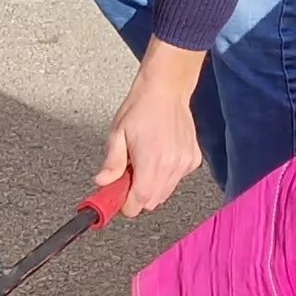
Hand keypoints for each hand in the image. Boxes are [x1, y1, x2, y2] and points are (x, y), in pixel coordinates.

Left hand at [97, 43, 206, 217]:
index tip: (118, 198)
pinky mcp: (193, 160)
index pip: (139, 202)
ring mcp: (184, 163)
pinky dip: (166, 176)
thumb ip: (111, 163)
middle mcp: (171, 165)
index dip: (125, 205)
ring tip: (144, 164)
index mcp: (151, 161)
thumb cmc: (142, 108)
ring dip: (152, 186)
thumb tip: (103, 182)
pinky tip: (159, 157)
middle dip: (137, 195)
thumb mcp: (117, 134)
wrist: (166, 90)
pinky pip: (177, 180)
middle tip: (128, 176)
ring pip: (165, 193)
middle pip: (152, 201)